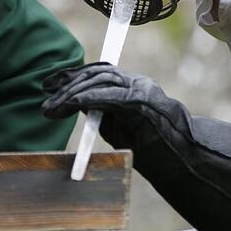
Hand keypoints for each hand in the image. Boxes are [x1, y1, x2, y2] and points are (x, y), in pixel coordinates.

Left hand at [41, 62, 230, 230]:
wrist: (184, 159)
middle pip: (99, 73)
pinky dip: (89, 97)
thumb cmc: (154, 147)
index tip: (50, 83)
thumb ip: (103, 113)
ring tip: (52, 107)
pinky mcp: (143, 103)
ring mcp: (143, 91)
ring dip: (72, 93)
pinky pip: (111, 95)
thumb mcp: (122, 127)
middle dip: (68, 84)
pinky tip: (72, 104)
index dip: (74, 74)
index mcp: (135, 86)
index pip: (101, 71)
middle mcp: (139, 83)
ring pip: (102, 81)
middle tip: (47, 101)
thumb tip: (75, 103)